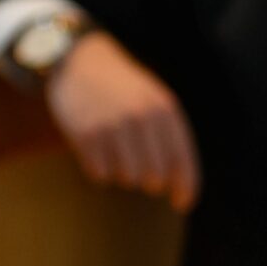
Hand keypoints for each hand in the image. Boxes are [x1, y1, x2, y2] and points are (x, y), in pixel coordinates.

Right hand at [42, 32, 201, 208]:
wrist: (80, 61)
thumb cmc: (125, 90)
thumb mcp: (155, 103)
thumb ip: (171, 141)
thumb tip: (178, 192)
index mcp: (165, 109)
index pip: (182, 161)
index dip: (186, 188)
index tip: (182, 205)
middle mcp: (141, 117)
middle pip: (155, 178)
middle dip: (149, 179)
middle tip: (137, 161)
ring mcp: (112, 126)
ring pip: (128, 179)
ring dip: (123, 171)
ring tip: (116, 146)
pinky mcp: (86, 135)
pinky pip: (100, 175)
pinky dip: (99, 167)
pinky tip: (96, 144)